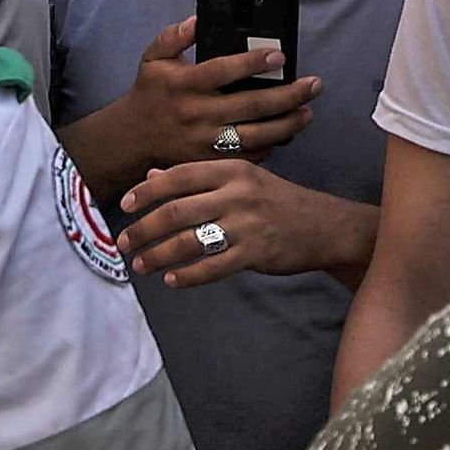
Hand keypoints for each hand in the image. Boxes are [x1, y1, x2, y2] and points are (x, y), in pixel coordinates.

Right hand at [92, 18, 320, 175]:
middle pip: (250, 105)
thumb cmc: (149, 92)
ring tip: (308, 112)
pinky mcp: (207, 159)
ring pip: (254, 135)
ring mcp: (202, 140)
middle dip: (288, 95)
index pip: (222, 71)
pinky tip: (283, 134)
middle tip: (314, 84)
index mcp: (183, 84)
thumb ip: (174, 36)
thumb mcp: (153, 58)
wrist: (130, 137)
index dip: (253, 63)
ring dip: (287, 124)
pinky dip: (269, 146)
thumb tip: (200, 20)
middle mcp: (195, 113)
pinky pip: (245, 156)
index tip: (280, 57)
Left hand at [116, 158, 364, 287]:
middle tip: (124, 243)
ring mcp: (248, 224)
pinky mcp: (256, 253)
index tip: (123, 206)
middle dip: (143, 230)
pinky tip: (171, 280)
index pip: (178, 177)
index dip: (146, 192)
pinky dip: (187, 276)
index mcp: (232, 170)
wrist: (326, 226)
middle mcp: (238, 194)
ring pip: (189, 242)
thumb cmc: (276, 201)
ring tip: (141, 265)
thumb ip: (197, 178)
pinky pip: (212, 267)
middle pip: (176, 212)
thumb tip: (151, 176)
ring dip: (158, 256)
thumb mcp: (241, 179)